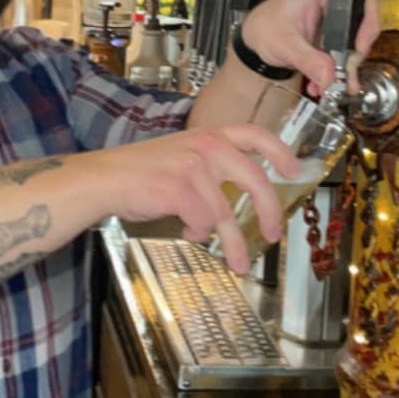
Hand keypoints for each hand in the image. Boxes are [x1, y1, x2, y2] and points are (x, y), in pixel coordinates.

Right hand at [100, 124, 299, 274]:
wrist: (104, 179)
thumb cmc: (137, 172)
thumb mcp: (180, 157)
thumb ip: (209, 173)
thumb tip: (226, 213)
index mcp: (208, 135)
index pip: (255, 134)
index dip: (280, 152)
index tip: (295, 171)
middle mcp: (206, 146)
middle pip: (255, 180)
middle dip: (269, 211)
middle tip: (275, 234)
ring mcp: (194, 167)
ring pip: (226, 213)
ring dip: (233, 243)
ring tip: (238, 263)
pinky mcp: (181, 190)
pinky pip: (202, 222)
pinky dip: (196, 233)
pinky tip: (186, 231)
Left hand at [239, 0, 380, 96]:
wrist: (253, 40)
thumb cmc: (262, 26)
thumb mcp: (282, 42)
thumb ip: (306, 59)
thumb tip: (328, 76)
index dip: (367, 21)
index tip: (358, 47)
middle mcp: (332, 5)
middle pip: (361, 26)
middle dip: (354, 55)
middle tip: (345, 74)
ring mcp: (333, 24)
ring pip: (353, 45)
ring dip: (346, 69)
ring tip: (334, 86)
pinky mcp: (330, 41)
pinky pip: (342, 57)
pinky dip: (336, 74)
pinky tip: (323, 85)